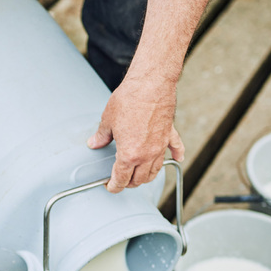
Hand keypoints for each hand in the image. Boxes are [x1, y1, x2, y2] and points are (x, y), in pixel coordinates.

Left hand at [87, 74, 184, 192]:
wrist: (150, 84)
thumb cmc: (129, 100)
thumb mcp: (107, 121)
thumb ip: (101, 136)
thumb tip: (94, 143)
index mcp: (129, 155)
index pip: (121, 179)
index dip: (113, 186)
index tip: (109, 186)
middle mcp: (146, 155)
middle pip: (139, 179)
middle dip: (128, 183)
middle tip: (120, 181)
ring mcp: (160, 146)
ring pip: (155, 170)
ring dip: (146, 176)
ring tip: (138, 175)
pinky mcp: (170, 134)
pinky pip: (176, 149)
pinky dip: (176, 156)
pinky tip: (176, 159)